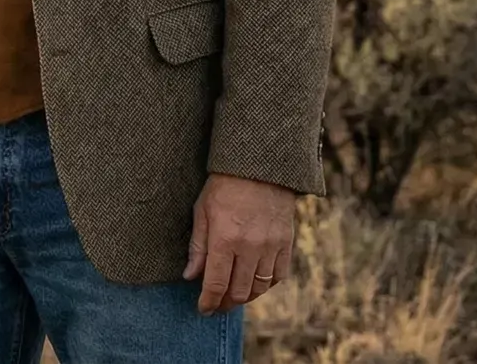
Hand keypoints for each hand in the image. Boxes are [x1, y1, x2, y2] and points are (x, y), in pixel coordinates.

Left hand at [182, 172, 294, 312]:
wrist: (259, 167)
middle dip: (225, 303)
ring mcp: (271, 247)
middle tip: (216, 304)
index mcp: (224, 239)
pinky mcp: (286, 243)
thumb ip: (197, 247)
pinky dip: (266, 285)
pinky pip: (278, 276)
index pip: (216, 284)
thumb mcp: (202, 211)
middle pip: (239, 292)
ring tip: (233, 296)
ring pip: (259, 288)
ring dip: (245, 297)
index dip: (208, 302)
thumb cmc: (224, 186)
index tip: (203, 309)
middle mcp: (250, 247)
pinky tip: (255, 282)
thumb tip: (190, 276)